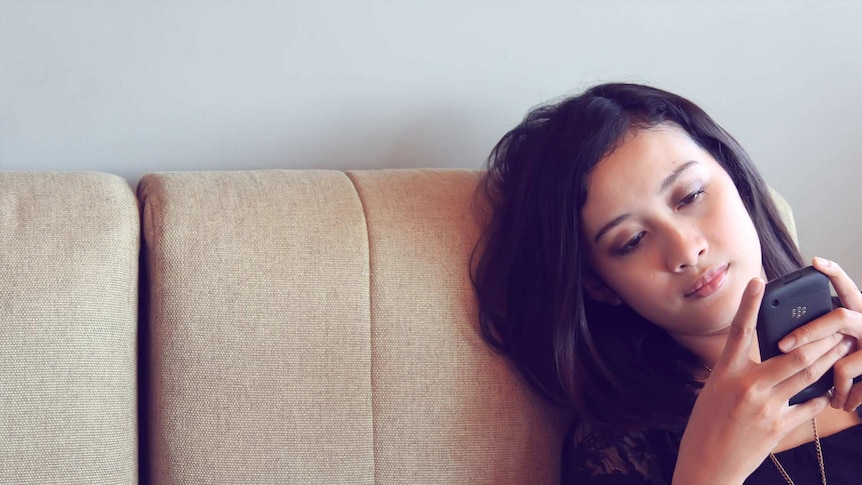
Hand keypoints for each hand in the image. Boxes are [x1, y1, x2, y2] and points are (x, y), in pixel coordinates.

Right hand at [673, 278, 850, 483]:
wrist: (707, 465)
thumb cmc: (705, 427)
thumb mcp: (713, 392)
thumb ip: (736, 373)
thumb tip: (760, 358)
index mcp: (725, 373)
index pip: (739, 331)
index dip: (749, 304)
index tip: (759, 280)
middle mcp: (747, 386)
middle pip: (793, 355)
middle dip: (820, 339)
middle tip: (838, 326)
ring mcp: (765, 406)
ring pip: (806, 377)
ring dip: (829, 360)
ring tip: (843, 348)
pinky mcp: (779, 426)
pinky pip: (807, 405)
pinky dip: (820, 396)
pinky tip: (829, 390)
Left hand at [779, 257, 861, 411]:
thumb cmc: (861, 363)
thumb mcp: (849, 342)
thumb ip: (827, 334)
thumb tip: (785, 337)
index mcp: (861, 314)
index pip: (849, 288)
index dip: (836, 273)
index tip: (816, 261)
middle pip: (839, 318)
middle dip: (808, 333)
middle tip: (783, 345)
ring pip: (843, 357)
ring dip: (826, 373)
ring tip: (810, 383)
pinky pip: (854, 379)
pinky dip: (846, 394)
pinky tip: (841, 403)